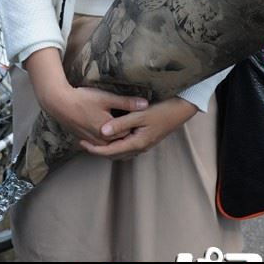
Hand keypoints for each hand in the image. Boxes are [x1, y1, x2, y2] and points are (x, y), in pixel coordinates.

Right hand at [25, 47, 149, 145]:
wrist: (59, 103)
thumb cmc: (83, 99)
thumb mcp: (107, 98)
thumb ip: (127, 103)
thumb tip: (146, 104)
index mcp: (108, 133)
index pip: (129, 134)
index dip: (135, 125)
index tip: (141, 117)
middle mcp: (100, 141)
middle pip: (119, 141)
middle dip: (127, 133)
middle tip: (137, 123)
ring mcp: (91, 142)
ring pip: (109, 143)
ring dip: (116, 137)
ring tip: (125, 127)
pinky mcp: (84, 139)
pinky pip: (99, 143)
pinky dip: (106, 138)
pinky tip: (109, 129)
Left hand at [78, 97, 198, 159]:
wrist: (182, 109)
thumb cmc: (162, 110)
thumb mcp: (140, 115)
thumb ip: (121, 123)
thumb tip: (102, 132)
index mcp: (137, 143)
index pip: (110, 151)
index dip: (95, 148)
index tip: (81, 142)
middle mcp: (139, 147)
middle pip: (114, 154)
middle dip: (99, 150)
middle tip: (84, 142)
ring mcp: (144, 144)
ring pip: (121, 151)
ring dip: (107, 148)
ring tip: (95, 140)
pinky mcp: (146, 139)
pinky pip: (126, 146)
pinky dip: (116, 143)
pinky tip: (112, 135)